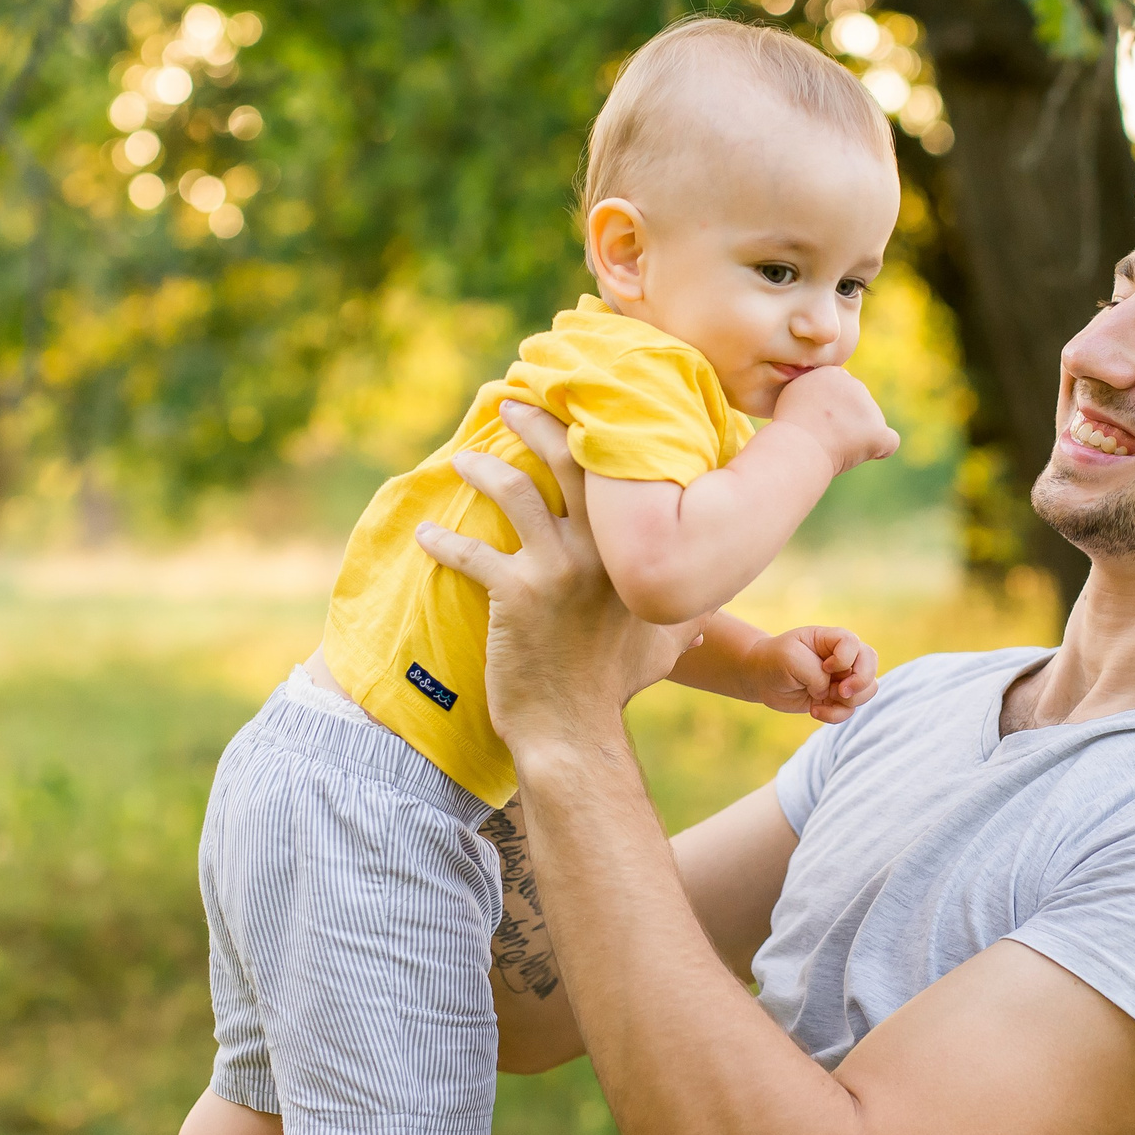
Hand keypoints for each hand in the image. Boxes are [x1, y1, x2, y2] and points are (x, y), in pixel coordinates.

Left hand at [416, 403, 704, 752]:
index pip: (620, 474)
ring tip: (462, 461)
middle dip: (537, 424)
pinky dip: (444, 541)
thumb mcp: (666, 642)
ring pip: (516, 492)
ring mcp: (558, 569)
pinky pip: (472, 552)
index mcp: (635, 553)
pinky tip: (426, 535)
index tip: (575, 407)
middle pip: (568, 462)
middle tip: (511, 404)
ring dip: (484, 470)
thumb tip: (708, 604)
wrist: (573, 730)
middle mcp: (601, 550)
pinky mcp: (514, 594)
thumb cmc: (615, 686)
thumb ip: (689, 611)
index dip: (596, 433)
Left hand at [746, 625, 879, 724]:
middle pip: (870, 666)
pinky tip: (814, 711)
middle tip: (839, 692)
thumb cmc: (776, 659)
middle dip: (859, 683)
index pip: (854, 644)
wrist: (762, 677)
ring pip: (867, 691)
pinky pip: (850, 710)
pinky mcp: (836, 698)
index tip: (825, 666)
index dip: (845, 659)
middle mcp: (844, 657)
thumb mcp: (791, 659)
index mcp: (833, 638)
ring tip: (821, 700)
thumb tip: (830, 693)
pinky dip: (835, 715)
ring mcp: (842, 678)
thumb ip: (816, 674)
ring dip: (847, 702)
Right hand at [771, 368, 898, 476]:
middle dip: (845, 422)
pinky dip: (880, 449)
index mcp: (832, 373)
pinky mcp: (877, 431)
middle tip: (821, 437)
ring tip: (831, 447)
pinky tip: (866, 454)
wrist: (796, 446)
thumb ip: (812, 392)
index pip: (841, 391)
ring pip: (870, 424)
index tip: (815, 422)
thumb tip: (824, 401)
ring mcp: (868, 407)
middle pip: (857, 407)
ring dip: (856, 437)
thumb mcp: (791, 397)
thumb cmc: (787, 429)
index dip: (832, 410)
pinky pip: (889, 442)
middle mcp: (854, 384)